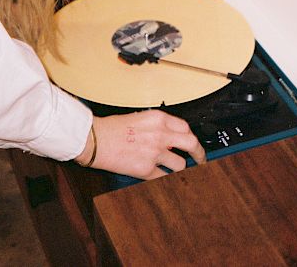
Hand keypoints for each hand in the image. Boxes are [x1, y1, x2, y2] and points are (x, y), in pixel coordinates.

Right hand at [75, 111, 205, 178]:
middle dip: (199, 153)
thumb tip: (169, 137)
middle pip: (191, 143)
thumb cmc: (111, 128)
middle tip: (201, 159)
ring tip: (172, 169)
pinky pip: (164, 177)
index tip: (193, 142)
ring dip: (178, 168)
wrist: (95, 140)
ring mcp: (155, 152)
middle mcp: (160, 134)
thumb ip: (156, 126)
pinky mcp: (146, 169)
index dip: (191, 136)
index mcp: (158, 119)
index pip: (185, 127)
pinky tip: (161, 178)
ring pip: (180, 164)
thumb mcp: (138, 117)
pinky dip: (163, 179)